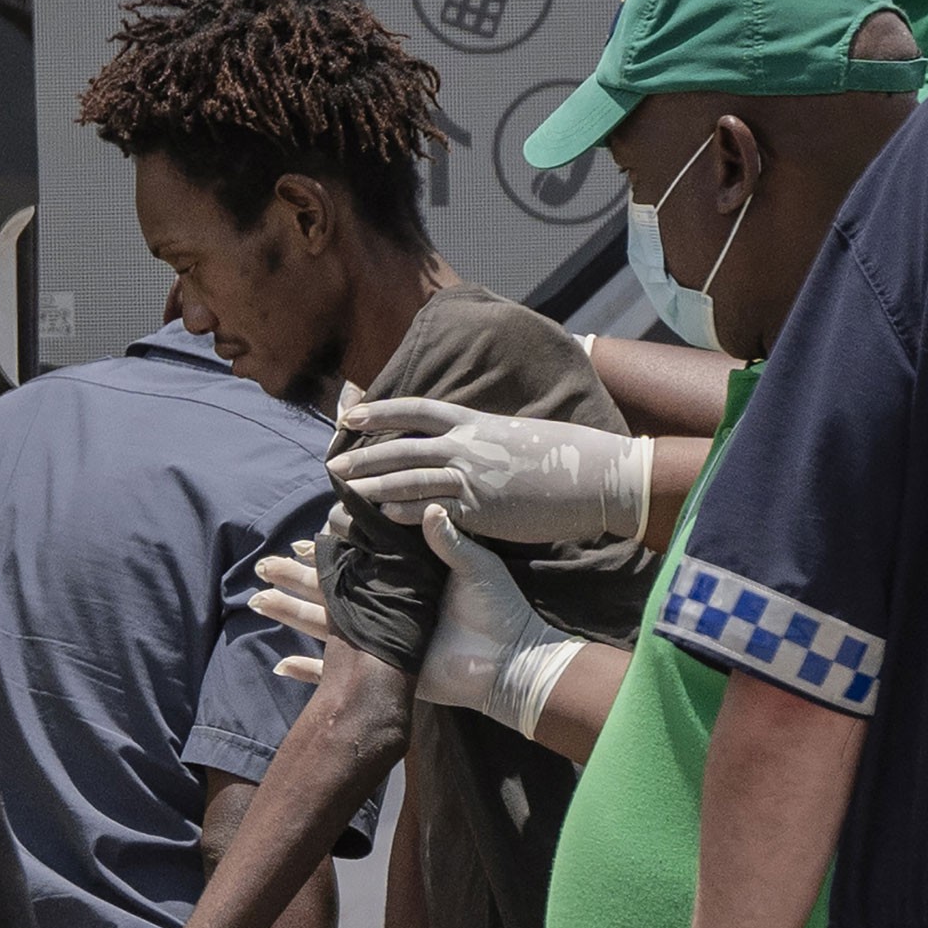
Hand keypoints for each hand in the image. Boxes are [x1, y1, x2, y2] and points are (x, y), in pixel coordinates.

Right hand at [259, 514, 583, 736]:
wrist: (510, 662)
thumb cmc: (499, 611)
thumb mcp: (474, 565)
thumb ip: (446, 538)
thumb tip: (424, 507)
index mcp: (406, 582)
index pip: (360, 560)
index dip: (332, 549)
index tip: (307, 538)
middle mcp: (388, 609)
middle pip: (332, 590)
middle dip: (297, 577)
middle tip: (264, 565)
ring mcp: (382, 641)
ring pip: (324, 624)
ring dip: (291, 611)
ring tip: (257, 600)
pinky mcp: (382, 672)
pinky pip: (336, 672)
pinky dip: (307, 671)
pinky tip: (278, 665)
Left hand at [331, 399, 652, 544]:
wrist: (595, 476)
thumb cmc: (564, 454)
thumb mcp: (518, 434)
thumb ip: (485, 437)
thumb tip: (469, 438)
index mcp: (475, 422)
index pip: (415, 410)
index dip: (379, 411)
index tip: (349, 416)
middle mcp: (467, 445)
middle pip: (402, 447)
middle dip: (364, 456)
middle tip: (332, 467)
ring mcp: (472, 478)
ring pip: (409, 479)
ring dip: (373, 486)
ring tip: (345, 494)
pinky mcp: (481, 510)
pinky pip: (431, 511)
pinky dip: (403, 513)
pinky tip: (381, 517)